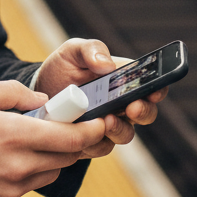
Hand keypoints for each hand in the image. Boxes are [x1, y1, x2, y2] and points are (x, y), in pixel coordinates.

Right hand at [0, 80, 107, 196]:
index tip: (99, 121)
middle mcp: (18, 166)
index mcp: (13, 136)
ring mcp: (12, 189)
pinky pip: (29, 185)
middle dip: (72, 141)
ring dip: (50, 157)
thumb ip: (14, 93)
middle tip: (63, 125)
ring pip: (50, 172)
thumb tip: (42, 101)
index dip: (91, 130)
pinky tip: (5, 158)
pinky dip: (28, 171)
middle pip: (66, 157)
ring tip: (28, 140)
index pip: (70, 138)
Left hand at [33, 39, 167, 158]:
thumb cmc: (62, 68)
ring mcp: (109, 125)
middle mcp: (122, 104)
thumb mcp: (72, 51)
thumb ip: (91, 50)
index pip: (151, 84)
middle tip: (132, 108)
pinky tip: (82, 133)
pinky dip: (94, 141)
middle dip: (143, 112)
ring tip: (105, 120)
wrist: (38, 92)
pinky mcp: (93, 142)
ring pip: (126, 134)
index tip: (153, 91)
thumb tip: (106, 64)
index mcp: (123, 80)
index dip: (158, 88)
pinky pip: (101, 147)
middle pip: (146, 113)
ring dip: (119, 129)